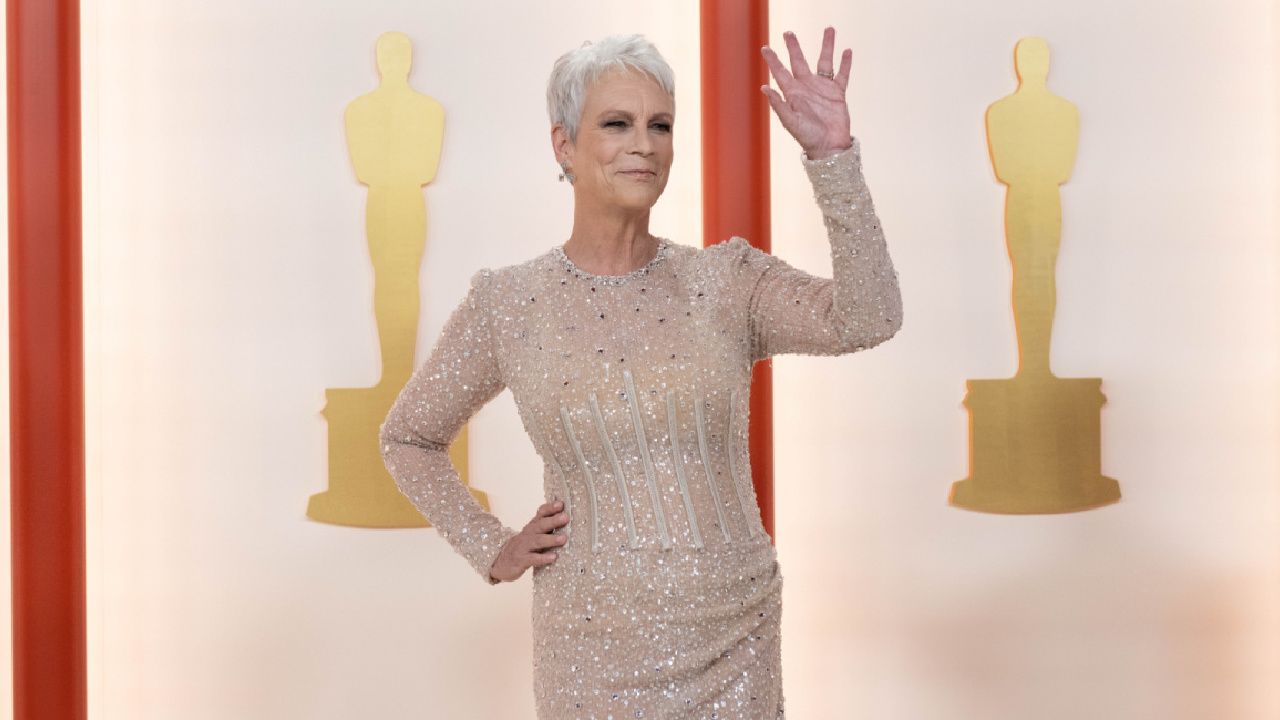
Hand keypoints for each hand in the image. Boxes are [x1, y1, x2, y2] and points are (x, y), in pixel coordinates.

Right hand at [488, 500, 569, 582]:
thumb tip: (566, 516)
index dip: (550, 508)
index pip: (541, 514)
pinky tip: (553, 557)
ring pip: (537, 541)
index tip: (561, 504)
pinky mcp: (521, 560)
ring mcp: (524, 547)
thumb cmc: (524, 546)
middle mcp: (528, 534)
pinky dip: (543, 558)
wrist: (502, 561)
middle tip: (565, 517)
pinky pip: (533, 559)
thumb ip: (547, 525)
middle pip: (540, 525)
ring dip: (551, 539)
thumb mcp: (533, 534)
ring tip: (563, 538)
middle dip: (553, 520)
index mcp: (533, 526)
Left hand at [761, 27, 852, 159]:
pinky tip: (847, 51)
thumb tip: (765, 87)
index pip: (780, 72)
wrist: (829, 147)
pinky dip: (845, 63)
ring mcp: (822, 89)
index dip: (773, 60)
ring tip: (829, 29)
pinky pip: (842, 74)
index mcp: (793, 94)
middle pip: (799, 62)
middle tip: (788, 33)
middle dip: (794, 47)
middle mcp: (807, 88)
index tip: (766, 48)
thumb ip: (778, 104)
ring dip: (826, 46)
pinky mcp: (837, 93)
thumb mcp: (790, 121)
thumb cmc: (807, 137)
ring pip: (824, 62)